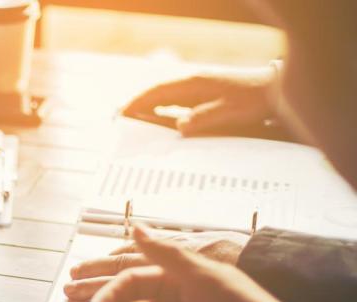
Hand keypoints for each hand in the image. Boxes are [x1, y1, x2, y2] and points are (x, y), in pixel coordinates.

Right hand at [123, 69, 275, 135]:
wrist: (273, 91)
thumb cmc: (253, 101)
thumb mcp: (230, 112)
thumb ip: (203, 118)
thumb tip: (180, 127)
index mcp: (194, 84)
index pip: (158, 91)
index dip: (138, 102)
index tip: (122, 113)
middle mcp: (192, 82)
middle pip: (157, 93)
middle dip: (137, 105)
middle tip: (119, 119)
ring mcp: (197, 87)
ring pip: (164, 97)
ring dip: (148, 107)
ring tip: (132, 121)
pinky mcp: (202, 93)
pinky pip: (175, 101)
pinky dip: (161, 108)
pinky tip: (156, 118)